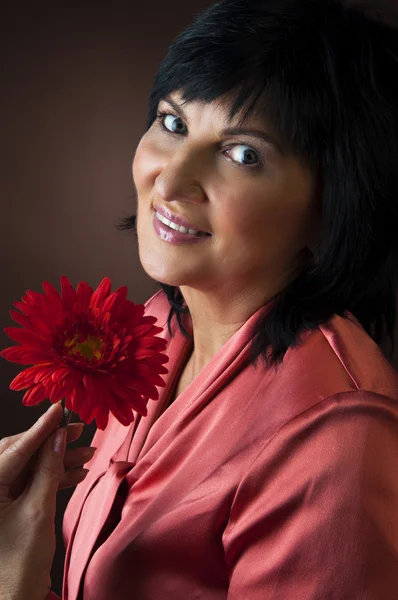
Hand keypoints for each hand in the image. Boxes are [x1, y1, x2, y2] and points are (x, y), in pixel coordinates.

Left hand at [0, 401, 94, 599]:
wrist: (14, 598)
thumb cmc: (20, 562)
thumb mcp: (38, 510)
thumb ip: (48, 471)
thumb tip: (58, 439)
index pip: (15, 450)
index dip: (40, 429)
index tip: (58, 410)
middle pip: (21, 454)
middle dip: (51, 442)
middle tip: (76, 431)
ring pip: (29, 467)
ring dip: (57, 460)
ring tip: (86, 453)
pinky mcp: (9, 506)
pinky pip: (31, 482)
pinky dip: (53, 476)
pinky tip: (77, 472)